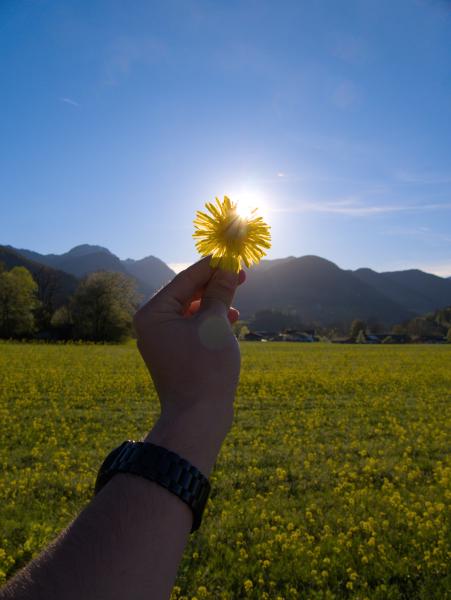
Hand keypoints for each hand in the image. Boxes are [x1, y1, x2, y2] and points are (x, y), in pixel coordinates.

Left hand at [133, 257, 244, 472]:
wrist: (197, 418)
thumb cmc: (205, 367)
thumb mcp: (216, 322)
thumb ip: (221, 291)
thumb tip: (228, 266)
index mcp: (153, 313)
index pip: (185, 279)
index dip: (212, 265)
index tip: (231, 253)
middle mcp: (152, 324)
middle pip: (187, 293)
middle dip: (215, 284)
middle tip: (241, 272)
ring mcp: (162, 340)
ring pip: (192, 310)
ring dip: (216, 301)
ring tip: (239, 294)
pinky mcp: (175, 353)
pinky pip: (193, 327)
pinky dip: (211, 321)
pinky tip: (232, 319)